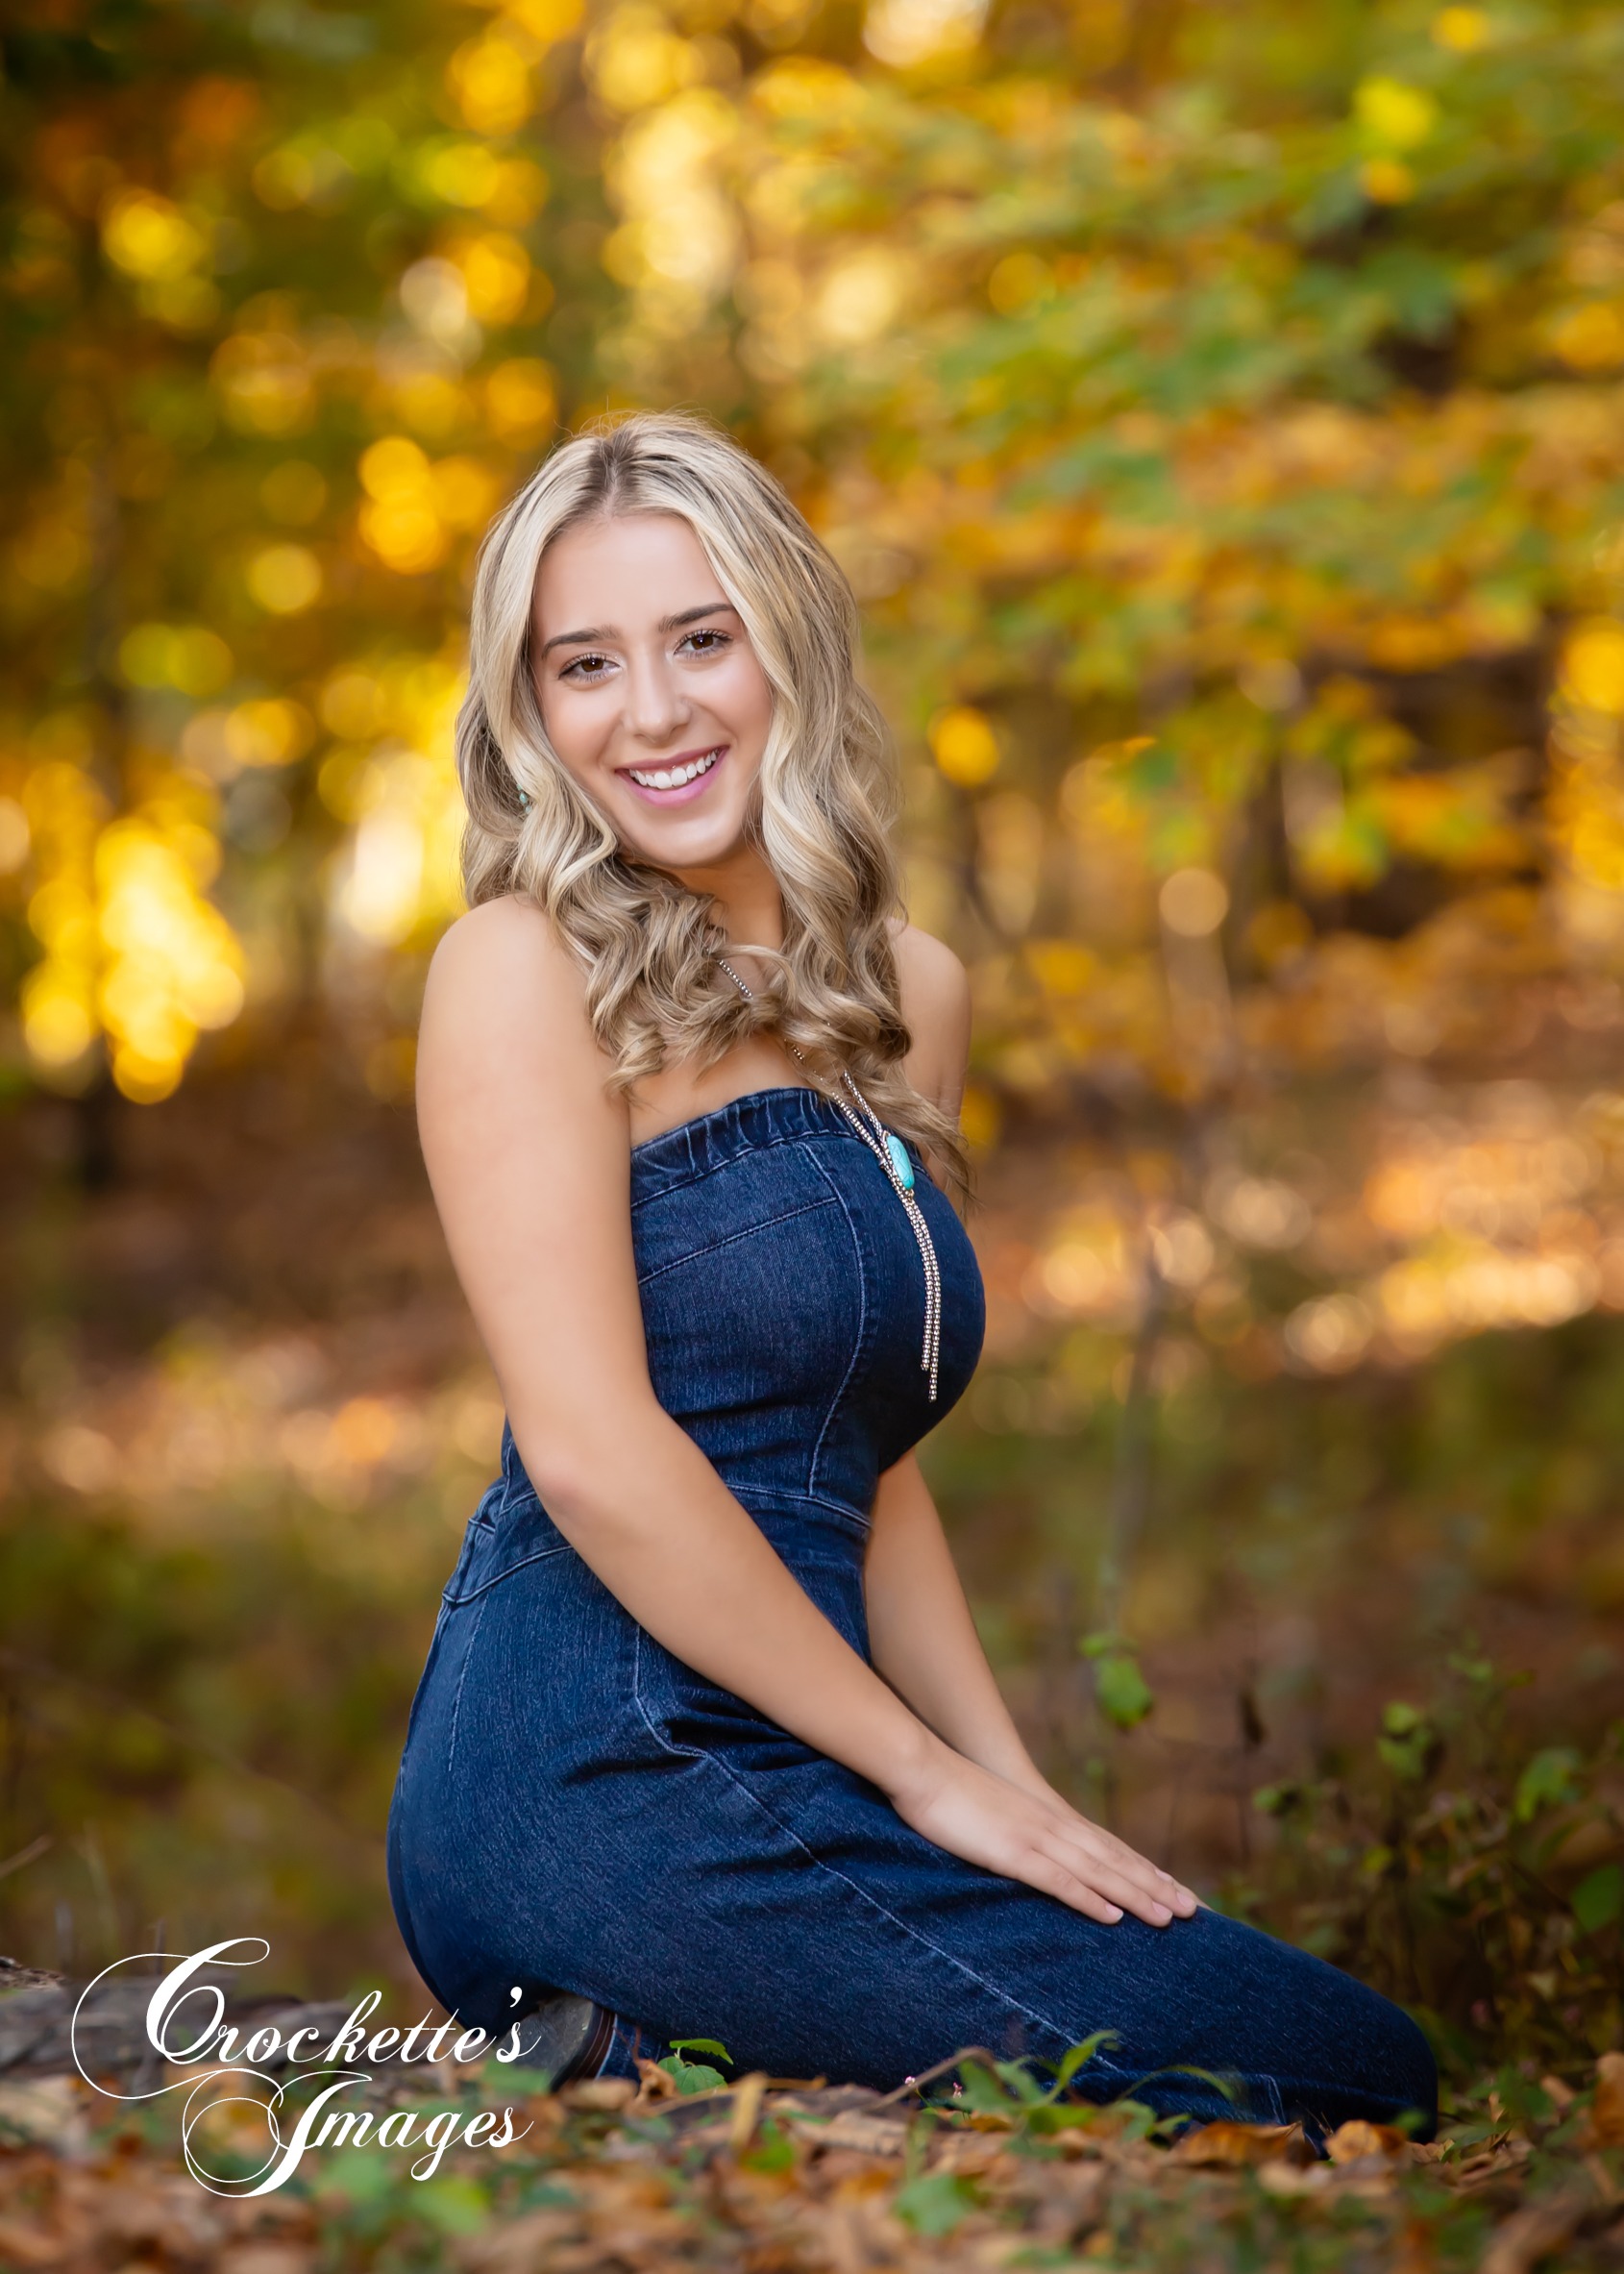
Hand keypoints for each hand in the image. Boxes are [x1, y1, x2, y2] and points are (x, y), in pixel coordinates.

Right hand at [888, 1741, 1198, 1926]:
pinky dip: (1089, 1898)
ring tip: (1170, 1918)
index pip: (1108, 1847)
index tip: (1174, 1890)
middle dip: (1155, 1885)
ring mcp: (1036, 1838)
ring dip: (1136, 1894)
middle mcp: (1053, 1827)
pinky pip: (1058, 1880)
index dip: (1143, 1869)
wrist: (925, 1766)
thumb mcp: (996, 1814)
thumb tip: (1032, 1853)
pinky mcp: (1013, 1852)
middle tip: (1193, 1911)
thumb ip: (1019, 1832)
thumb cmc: (952, 1791)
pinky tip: (1113, 1916)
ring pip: (1097, 1871)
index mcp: (1050, 1818)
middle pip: (1114, 1860)